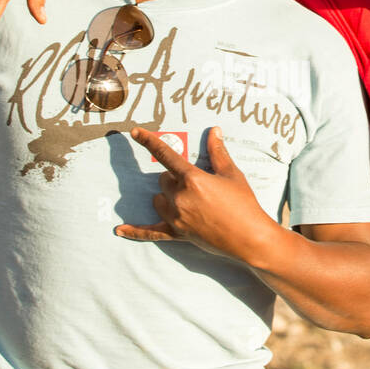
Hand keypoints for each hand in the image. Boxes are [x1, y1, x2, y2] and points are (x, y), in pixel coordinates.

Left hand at [116, 127, 277, 261]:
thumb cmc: (244, 203)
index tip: (135, 132)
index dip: (149, 141)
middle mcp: (180, 197)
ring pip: (157, 200)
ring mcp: (176, 217)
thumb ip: (218, 152)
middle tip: (197, 185)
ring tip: (189, 201)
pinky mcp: (177, 234)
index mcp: (192, 179)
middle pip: (163, 180)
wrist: (250, 237)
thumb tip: (214, 131)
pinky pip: (150, 232)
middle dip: (174, 179)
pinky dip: (135, 231)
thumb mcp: (231, 174)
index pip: (166, 154)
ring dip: (166, 197)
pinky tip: (119, 230)